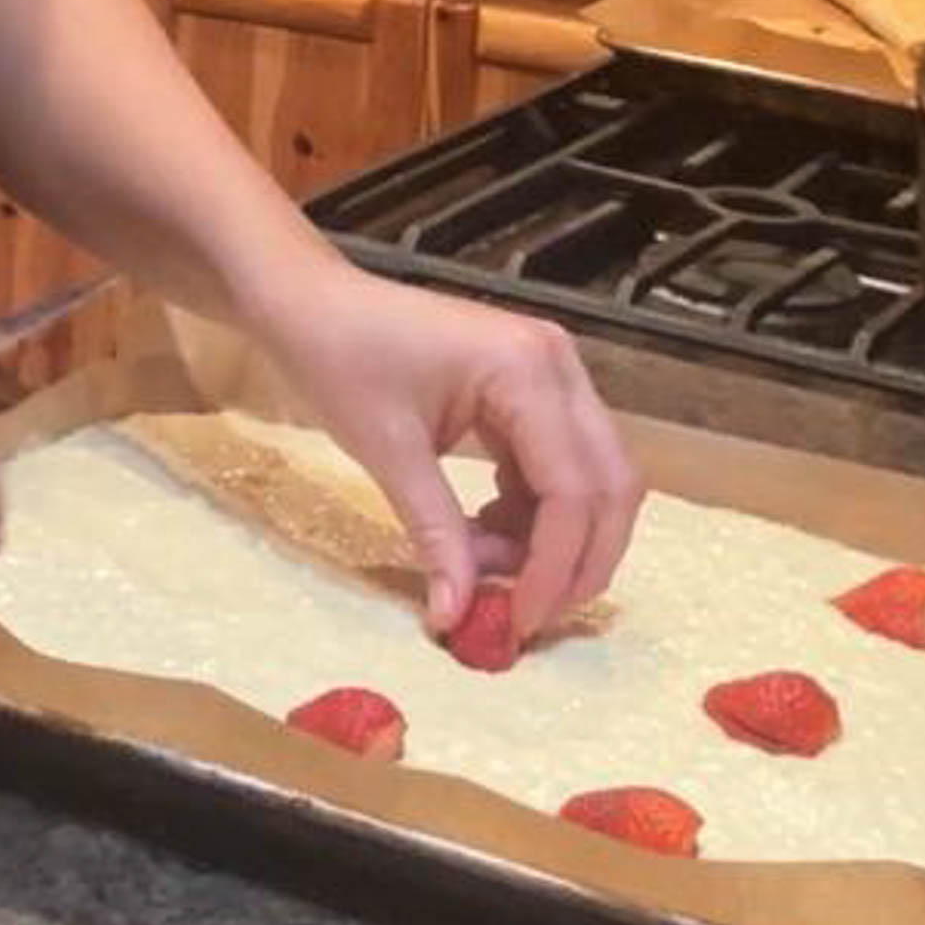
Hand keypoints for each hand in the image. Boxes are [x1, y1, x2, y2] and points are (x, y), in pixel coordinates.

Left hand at [259, 266, 643, 639]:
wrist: (314, 302)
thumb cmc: (341, 358)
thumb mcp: (388, 451)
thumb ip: (435, 534)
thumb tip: (455, 616)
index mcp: (528, 371)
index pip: (573, 489)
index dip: (555, 567)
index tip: (519, 623)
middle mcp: (560, 368)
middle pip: (610, 486)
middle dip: (579, 560)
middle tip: (528, 614)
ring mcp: (555, 376)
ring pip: (594, 481)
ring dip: (555, 539)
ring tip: (482, 563)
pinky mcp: (538, 391)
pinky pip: (562, 467)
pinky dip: (535, 513)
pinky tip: (482, 529)